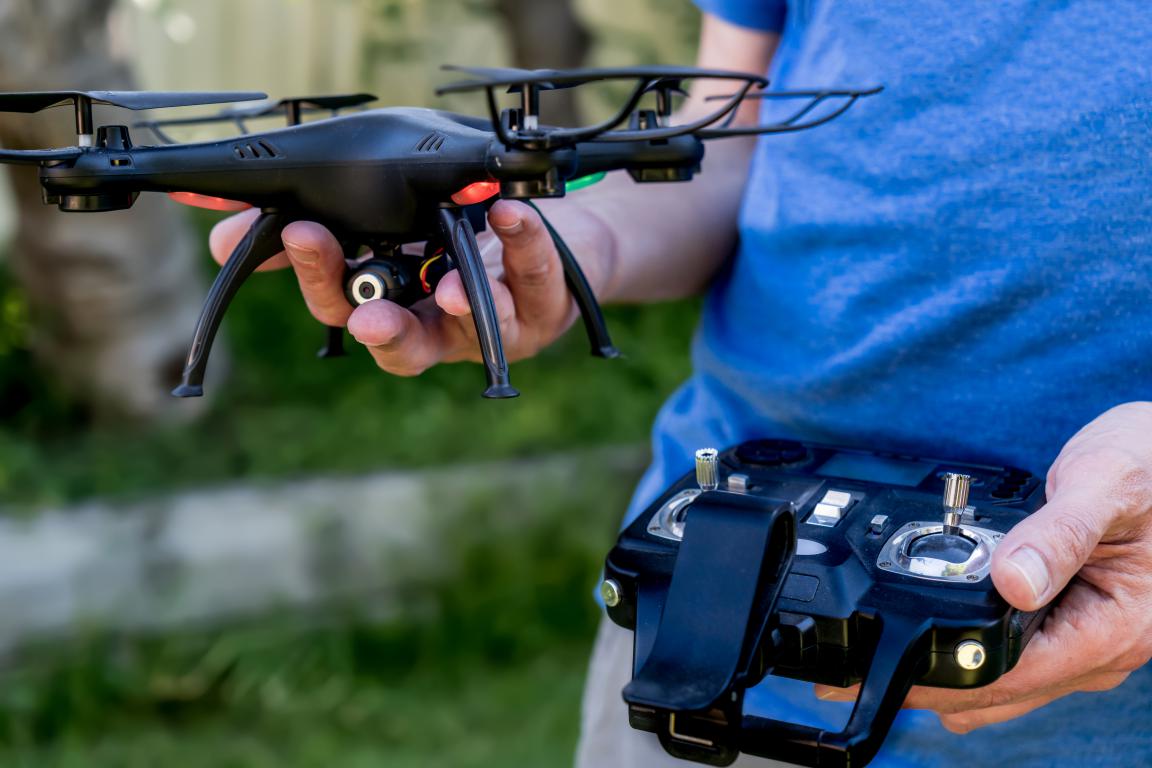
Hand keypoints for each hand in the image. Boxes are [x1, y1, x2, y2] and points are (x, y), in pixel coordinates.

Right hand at [207, 199, 616, 374]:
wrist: (555, 233)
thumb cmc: (459, 230)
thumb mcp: (384, 226)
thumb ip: (313, 235)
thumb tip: (217, 237)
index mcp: (396, 311)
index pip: (346, 310)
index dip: (322, 278)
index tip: (300, 232)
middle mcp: (440, 330)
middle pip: (405, 345)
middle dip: (384, 331)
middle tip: (367, 316)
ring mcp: (496, 323)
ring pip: (475, 325)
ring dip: (463, 303)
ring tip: (455, 283)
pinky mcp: (544, 303)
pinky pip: (534, 274)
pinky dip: (523, 243)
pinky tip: (510, 213)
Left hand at [815, 402, 1151, 731]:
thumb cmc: (1151, 465)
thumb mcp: (1105, 486)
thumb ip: (1058, 534)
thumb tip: (1012, 582)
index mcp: (1114, 627)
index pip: (1010, 674)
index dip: (938, 677)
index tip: (879, 672)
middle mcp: (1100, 646)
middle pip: (998, 689)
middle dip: (925, 684)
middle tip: (849, 676)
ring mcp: (1083, 639)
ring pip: (1002, 678)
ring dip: (942, 671)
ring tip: (876, 655)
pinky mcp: (1069, 623)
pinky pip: (1011, 651)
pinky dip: (964, 647)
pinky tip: (927, 632)